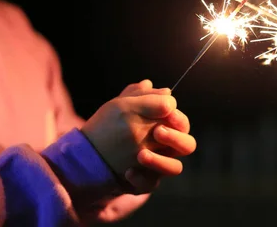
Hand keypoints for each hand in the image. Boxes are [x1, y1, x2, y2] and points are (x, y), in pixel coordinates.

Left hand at [81, 80, 195, 192]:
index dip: (179, 119)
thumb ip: (143, 96)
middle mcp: (166, 147)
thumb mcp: (122, 105)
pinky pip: (151, 185)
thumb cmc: (111, 124)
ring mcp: (157, 166)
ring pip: (175, 168)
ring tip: (141, 155)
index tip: (167, 112)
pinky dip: (140, 178)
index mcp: (165, 126)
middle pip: (188, 145)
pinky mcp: (145, 182)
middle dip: (175, 138)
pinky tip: (128, 171)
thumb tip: (166, 92)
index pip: (183, 124)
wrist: (89, 151)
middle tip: (157, 132)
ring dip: (160, 161)